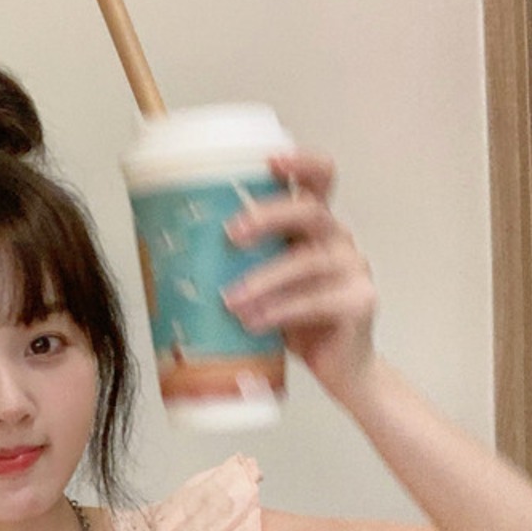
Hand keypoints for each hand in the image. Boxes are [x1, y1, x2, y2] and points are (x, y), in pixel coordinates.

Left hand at [221, 150, 377, 398]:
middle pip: (310, 212)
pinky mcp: (359, 302)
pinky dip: (279, 311)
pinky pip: (315, 301)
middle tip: (230, 235)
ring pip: (307, 262)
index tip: (268, 161)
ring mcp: (353, 270)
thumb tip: (172, 260)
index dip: (300, 163)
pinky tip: (253, 323)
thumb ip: (242, 266)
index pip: (320, 179)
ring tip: (230, 302)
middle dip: (268, 217)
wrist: (339, 369)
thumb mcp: (265, 286)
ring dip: (263, 280)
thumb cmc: (296, 322)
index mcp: (316, 227)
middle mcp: (339, 240)